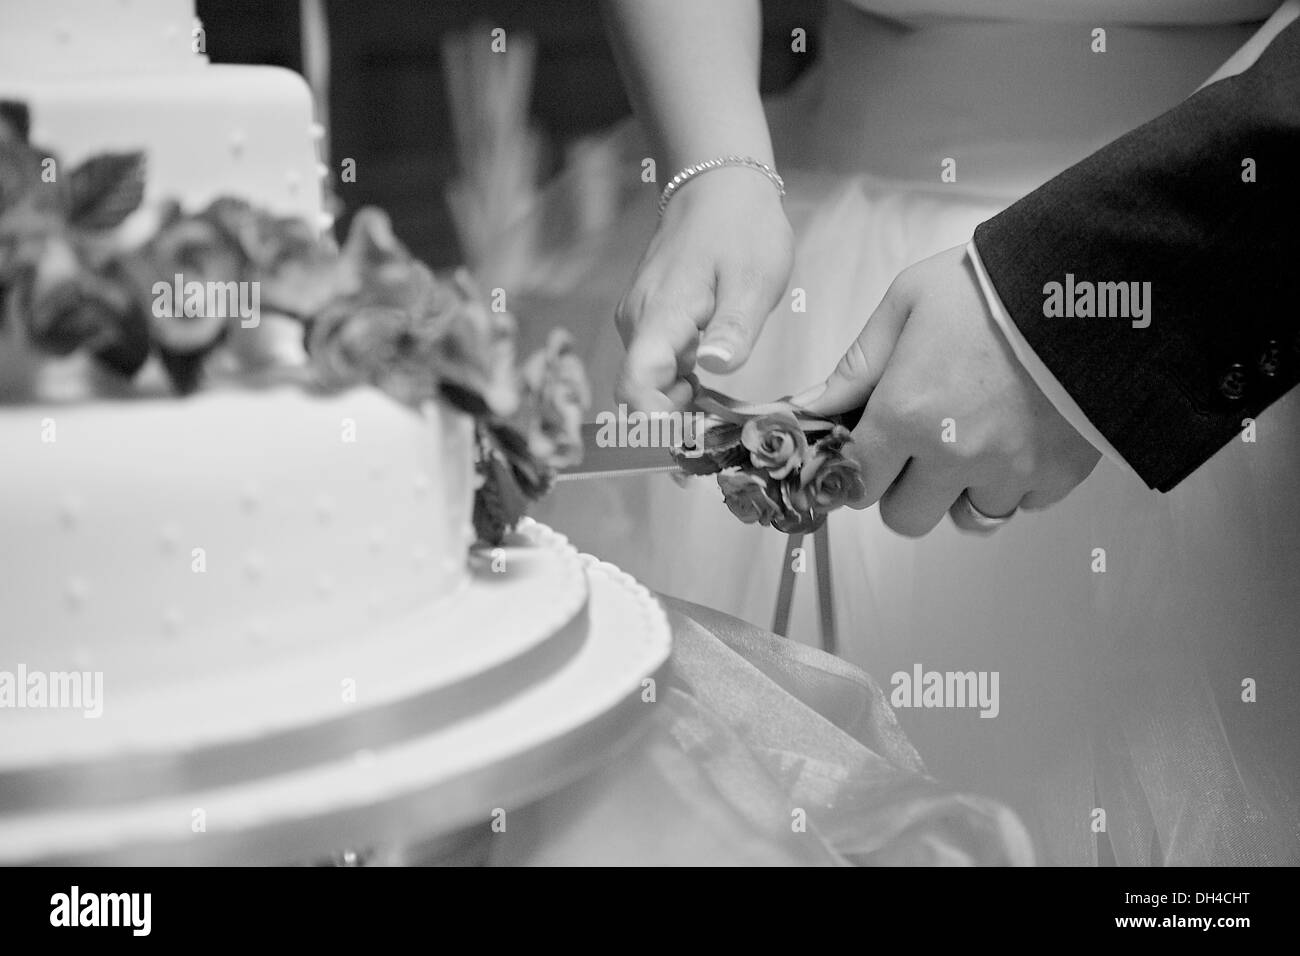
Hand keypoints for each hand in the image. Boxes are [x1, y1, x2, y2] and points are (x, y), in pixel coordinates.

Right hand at [615, 168, 793, 411]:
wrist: (718, 185)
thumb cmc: (741, 229)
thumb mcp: (753, 279)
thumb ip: (734, 328)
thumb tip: (714, 367)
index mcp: (660, 316)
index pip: (634, 383)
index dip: (653, 421)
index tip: (689, 437)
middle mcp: (638, 322)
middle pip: (639, 390)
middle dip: (673, 422)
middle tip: (719, 433)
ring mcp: (640, 320)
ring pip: (647, 380)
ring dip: (677, 404)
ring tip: (721, 414)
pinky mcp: (650, 319)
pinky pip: (654, 364)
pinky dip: (677, 384)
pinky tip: (709, 385)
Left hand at [793, 246, 1100, 535]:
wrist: (1095, 277)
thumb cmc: (994, 282)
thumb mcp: (907, 302)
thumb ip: (856, 365)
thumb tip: (813, 407)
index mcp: (906, 413)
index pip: (857, 483)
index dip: (858, 467)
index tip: (867, 449)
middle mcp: (953, 455)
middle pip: (905, 518)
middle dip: (904, 489)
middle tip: (918, 447)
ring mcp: (1009, 470)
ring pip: (966, 517)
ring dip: (961, 489)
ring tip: (975, 436)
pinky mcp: (1059, 475)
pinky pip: (1021, 505)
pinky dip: (1014, 483)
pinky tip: (1017, 434)